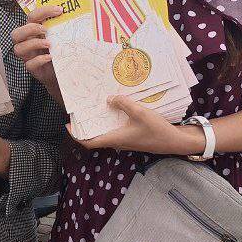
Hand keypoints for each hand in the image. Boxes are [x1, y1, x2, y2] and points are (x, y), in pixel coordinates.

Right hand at [11, 4, 62, 101]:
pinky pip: (29, 64)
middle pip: (16, 33)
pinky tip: (50, 57)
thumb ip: (64, 27)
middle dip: (30, 29)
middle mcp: (28, 42)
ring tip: (49, 44)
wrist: (63, 72)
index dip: (43, 11)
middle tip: (45, 29)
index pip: (32, 17)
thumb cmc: (60, 51)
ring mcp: (29, 56)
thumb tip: (79, 16)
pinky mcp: (33, 69)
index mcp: (34, 31)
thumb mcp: (61, 37)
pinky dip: (39, 60)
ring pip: (18, 49)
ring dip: (33, 44)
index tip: (60, 10)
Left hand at [70, 96, 205, 155]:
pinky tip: (114, 109)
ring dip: (98, 123)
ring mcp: (124, 141)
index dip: (76, 135)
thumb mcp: (139, 112)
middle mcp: (117, 142)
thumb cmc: (156, 129)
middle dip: (86, 126)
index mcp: (115, 139)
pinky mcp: (131, 138)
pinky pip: (115, 130)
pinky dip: (110, 122)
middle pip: (95, 137)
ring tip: (94, 108)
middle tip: (80, 112)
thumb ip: (123, 104)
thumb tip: (109, 99)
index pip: (90, 142)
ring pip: (106, 133)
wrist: (173, 141)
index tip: (68, 125)